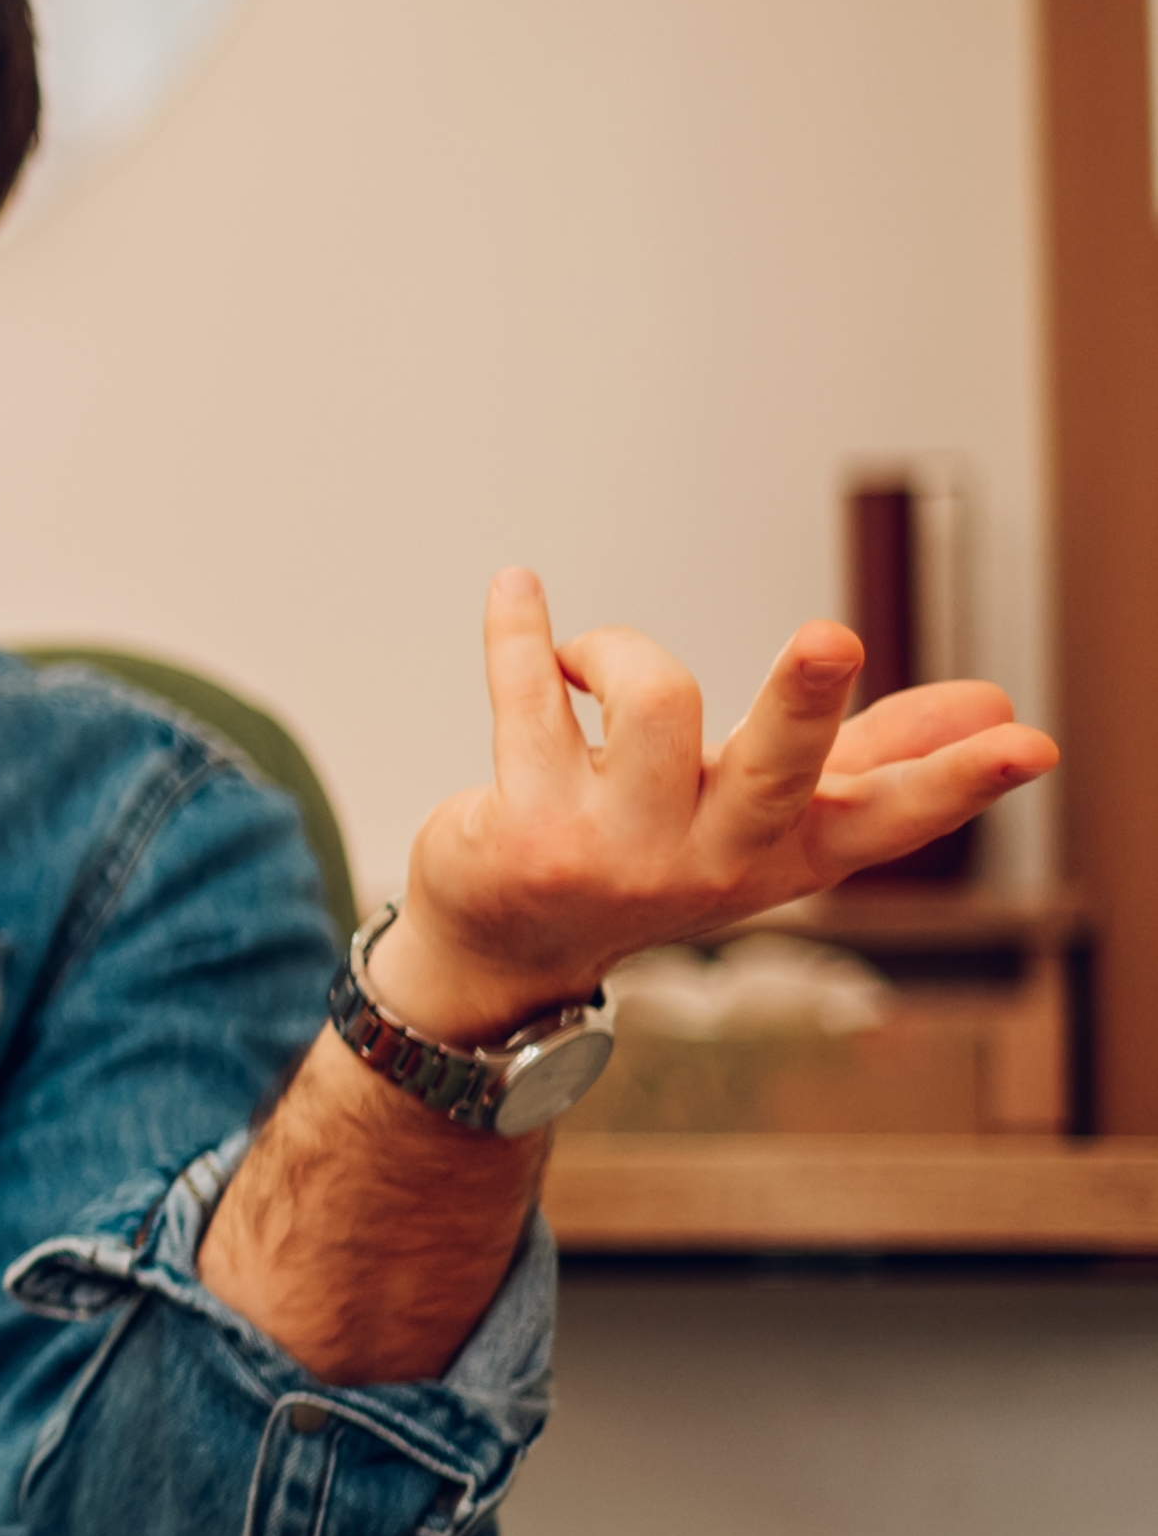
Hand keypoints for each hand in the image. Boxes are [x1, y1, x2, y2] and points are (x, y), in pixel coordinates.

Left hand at [383, 571, 1061, 1035]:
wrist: (504, 948)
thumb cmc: (649, 857)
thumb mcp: (766, 822)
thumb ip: (872, 760)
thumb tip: (995, 703)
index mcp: (788, 853)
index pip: (890, 818)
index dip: (960, 782)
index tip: (1030, 745)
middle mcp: (714, 859)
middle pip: (775, 764)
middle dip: (805, 697)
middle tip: (829, 637)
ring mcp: (619, 851)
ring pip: (655, 697)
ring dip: (617, 647)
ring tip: (588, 662)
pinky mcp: (530, 828)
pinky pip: (531, 695)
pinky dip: (522, 629)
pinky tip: (516, 587)